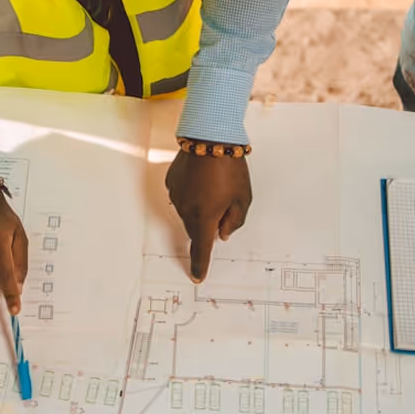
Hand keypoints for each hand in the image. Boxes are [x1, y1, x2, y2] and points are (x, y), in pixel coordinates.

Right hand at [165, 152, 251, 282]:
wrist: (209, 137)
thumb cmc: (230, 168)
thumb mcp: (243, 198)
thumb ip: (233, 221)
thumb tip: (222, 233)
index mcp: (205, 218)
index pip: (201, 249)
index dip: (200, 265)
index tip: (197, 277)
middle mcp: (186, 210)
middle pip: (195, 230)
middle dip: (207, 225)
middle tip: (224, 205)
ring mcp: (176, 196)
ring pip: (188, 212)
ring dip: (200, 208)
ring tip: (215, 186)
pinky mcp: (171, 182)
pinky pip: (182, 196)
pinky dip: (192, 194)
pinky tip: (202, 178)